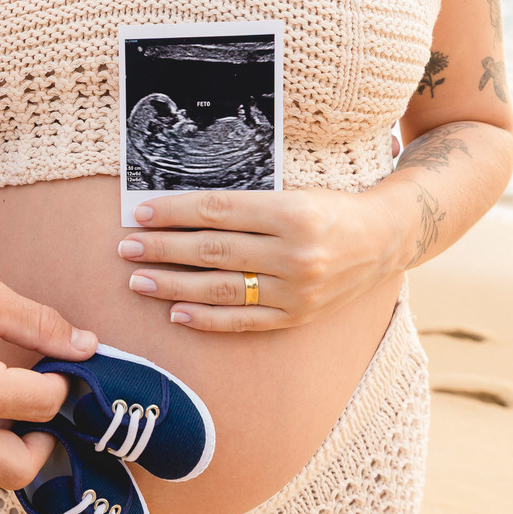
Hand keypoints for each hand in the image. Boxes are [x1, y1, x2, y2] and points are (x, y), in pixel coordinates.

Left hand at [117, 188, 404, 330]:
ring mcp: (296, 289)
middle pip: (212, 251)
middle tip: (126, 248)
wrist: (386, 238)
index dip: (175, 213)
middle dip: (163, 250)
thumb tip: (181, 212)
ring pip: (221, 289)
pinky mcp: (297, 316)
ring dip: (173, 286)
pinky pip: (243, 321)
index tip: (141, 214)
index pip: (218, 211)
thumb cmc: (329, 208)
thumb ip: (243, 204)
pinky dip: (206, 318)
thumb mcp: (292, 192)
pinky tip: (175, 313)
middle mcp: (295, 253)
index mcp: (292, 212)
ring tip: (138, 281)